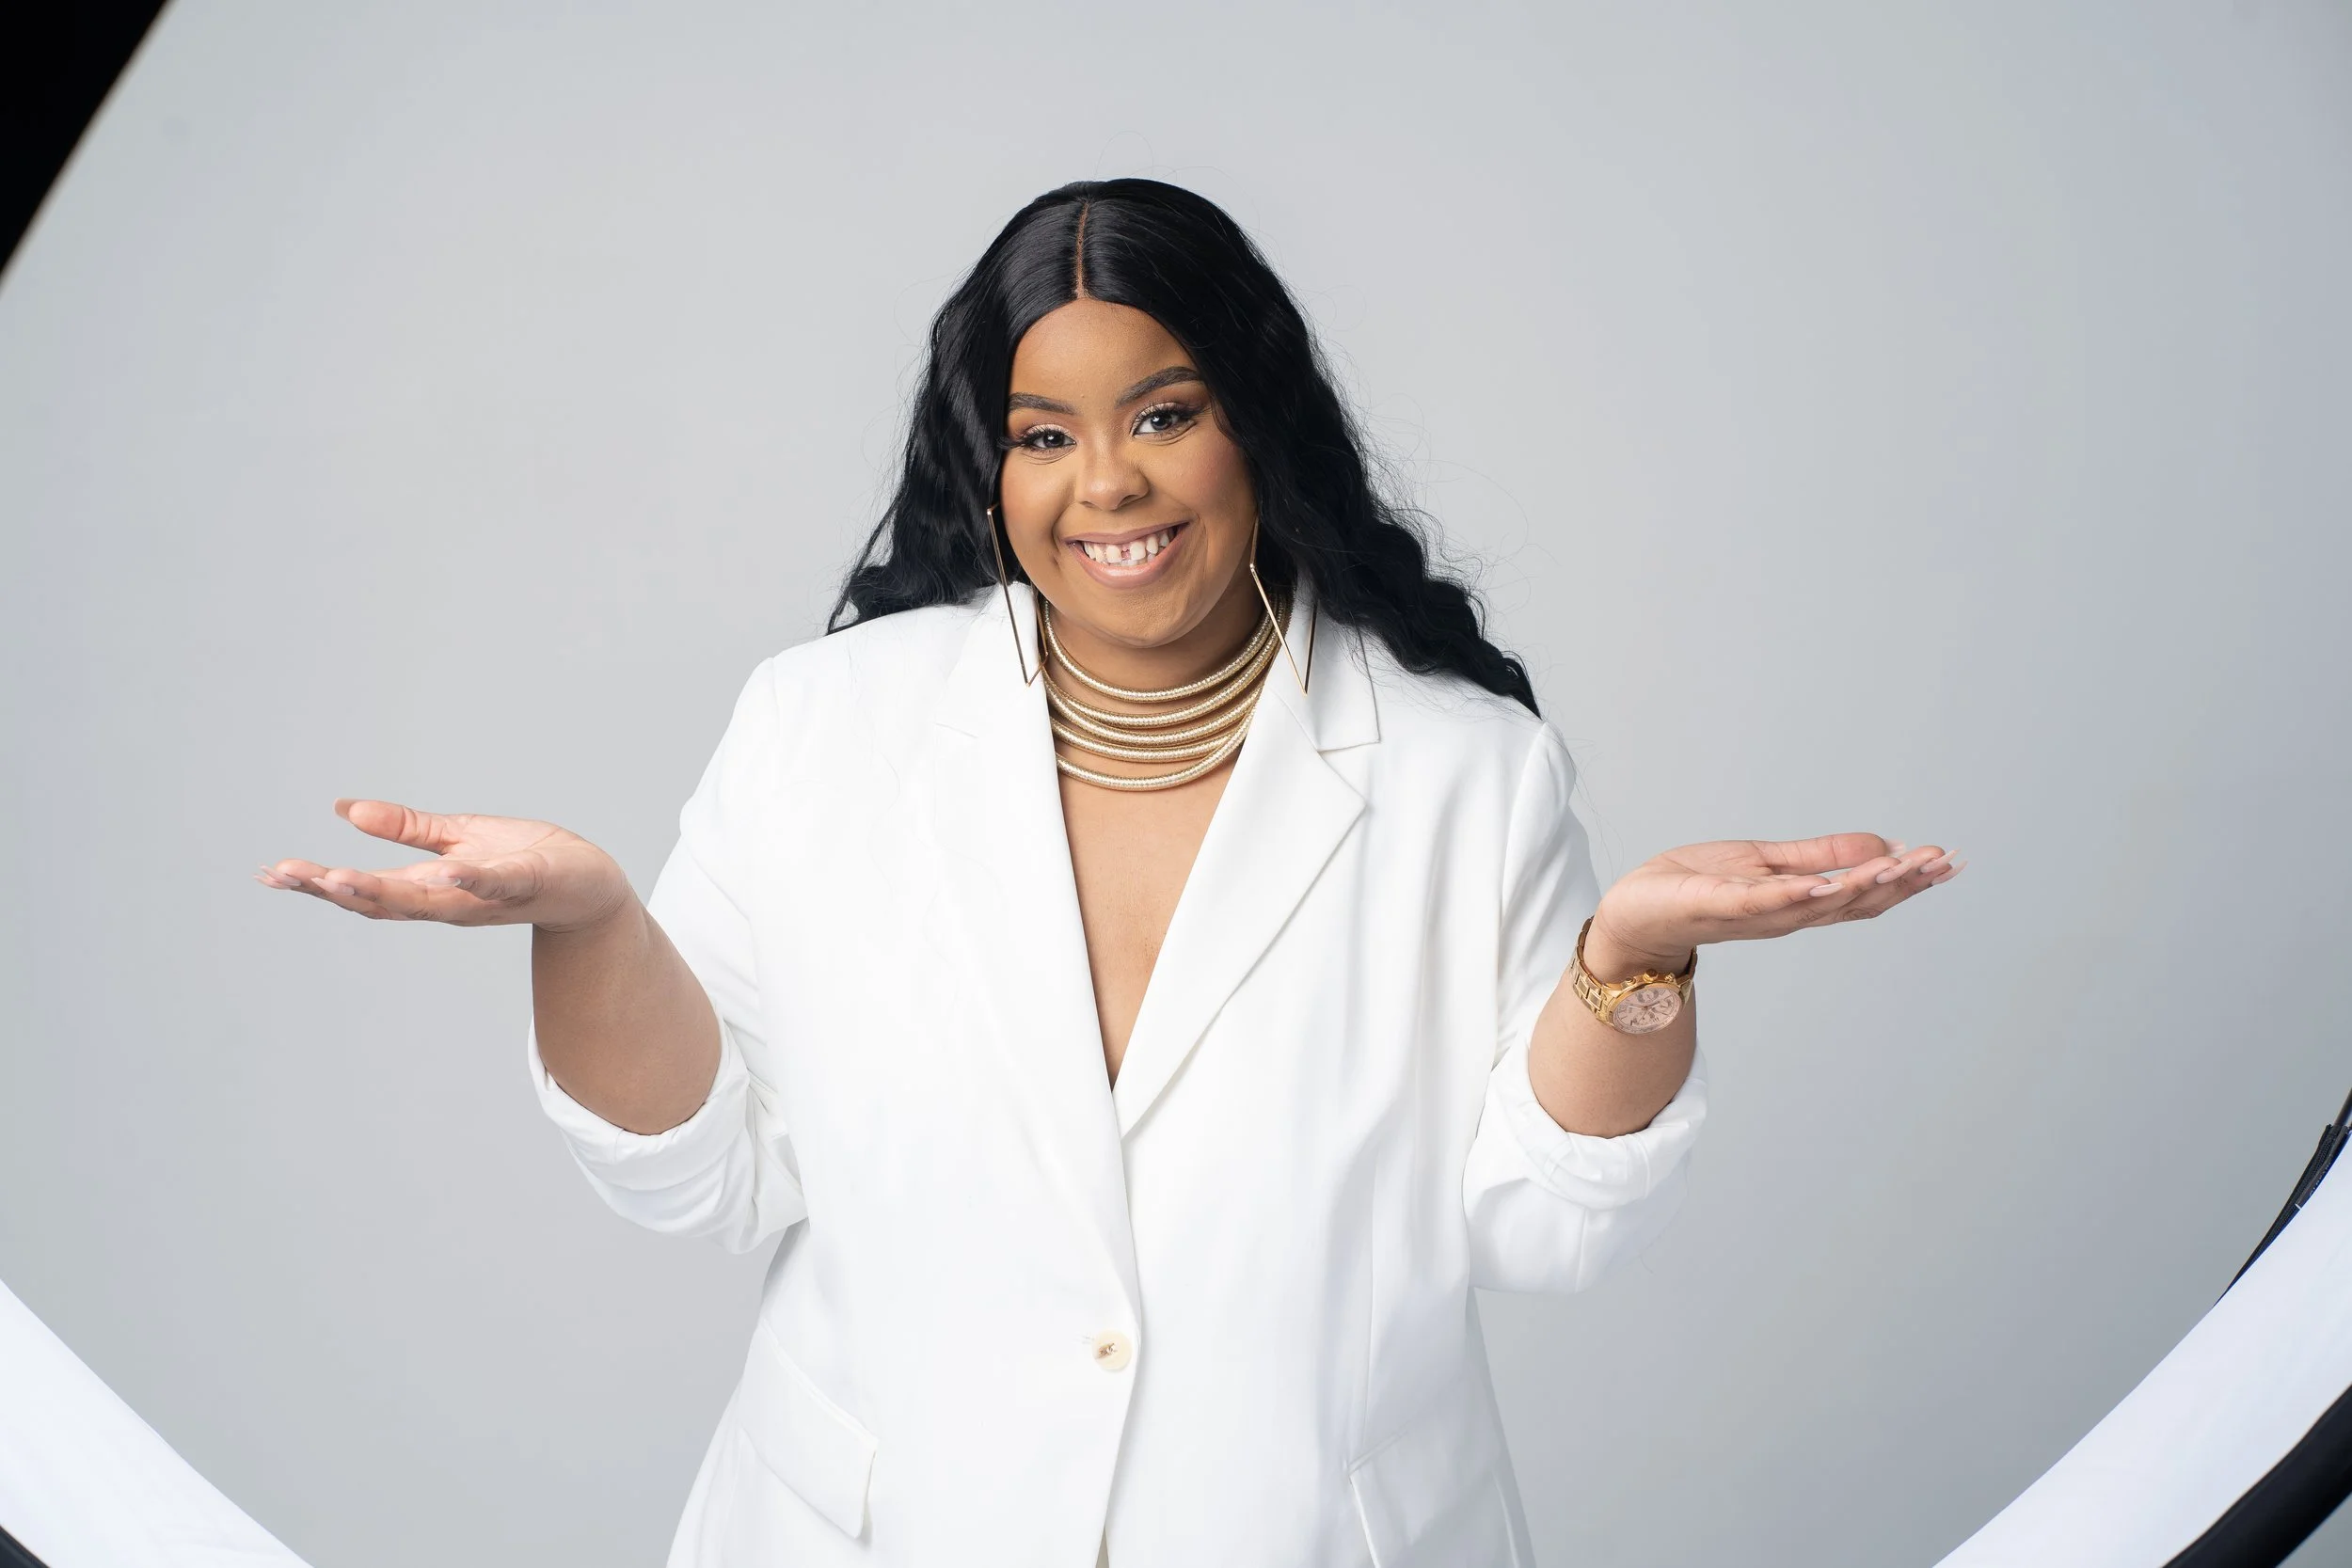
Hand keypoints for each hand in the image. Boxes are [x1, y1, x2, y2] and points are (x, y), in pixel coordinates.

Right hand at [256, 798, 634, 933]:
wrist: (592, 884)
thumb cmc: (527, 860)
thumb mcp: (459, 836)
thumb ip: (406, 829)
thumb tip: (346, 810)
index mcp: (430, 887)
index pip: (365, 890)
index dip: (317, 885)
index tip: (271, 874)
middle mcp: (450, 901)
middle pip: (383, 903)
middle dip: (333, 890)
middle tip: (284, 876)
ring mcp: (485, 896)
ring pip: (428, 900)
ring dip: (382, 891)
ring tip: (335, 877)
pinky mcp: (525, 883)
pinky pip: (494, 882)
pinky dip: (471, 878)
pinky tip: (445, 867)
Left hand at [1585, 833, 1964, 978]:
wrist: (1637, 910)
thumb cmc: (1696, 886)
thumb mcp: (1770, 861)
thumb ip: (1823, 855)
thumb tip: (1883, 845)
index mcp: (1801, 904)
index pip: (1866, 894)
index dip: (1910, 880)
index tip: (1949, 861)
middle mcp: (1786, 916)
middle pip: (1854, 903)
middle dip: (1901, 883)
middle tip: (1942, 862)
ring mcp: (1754, 914)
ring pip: (1818, 904)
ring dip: (1862, 886)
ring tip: (1902, 865)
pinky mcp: (1719, 906)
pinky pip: (1764, 902)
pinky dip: (1797, 894)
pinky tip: (1828, 884)